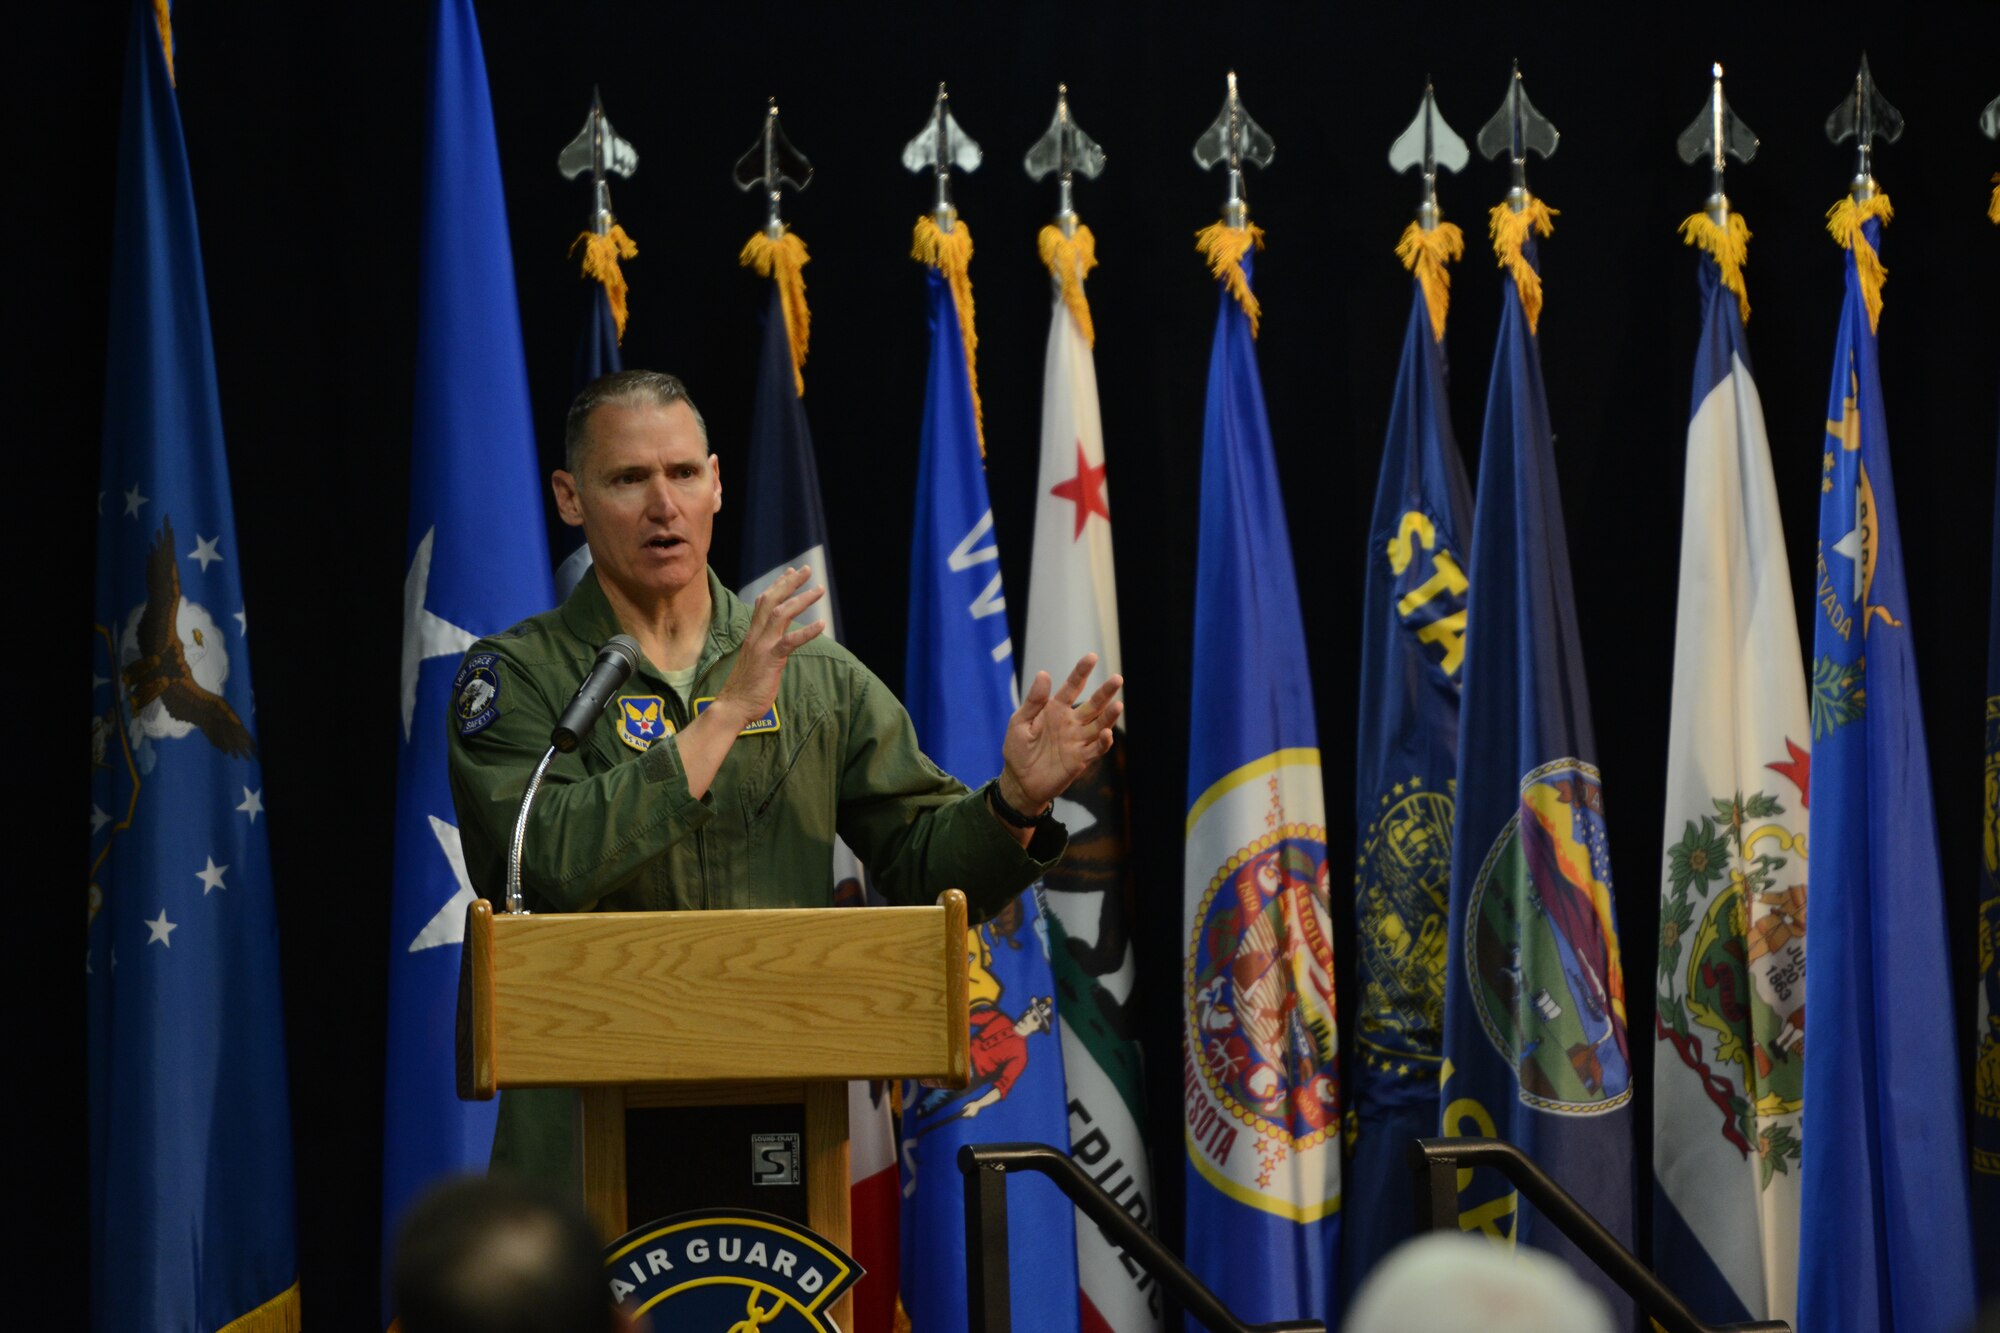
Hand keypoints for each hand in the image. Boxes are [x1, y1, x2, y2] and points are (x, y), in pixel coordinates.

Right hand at [713, 566, 825, 728]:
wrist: (733, 706)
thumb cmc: (746, 687)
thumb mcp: (755, 659)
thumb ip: (764, 646)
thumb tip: (777, 641)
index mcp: (753, 635)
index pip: (764, 602)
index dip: (778, 585)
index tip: (791, 572)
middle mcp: (756, 635)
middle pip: (772, 600)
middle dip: (789, 583)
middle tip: (807, 569)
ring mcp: (762, 646)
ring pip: (781, 614)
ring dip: (801, 600)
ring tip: (819, 589)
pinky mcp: (770, 660)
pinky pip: (789, 642)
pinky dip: (806, 631)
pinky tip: (821, 624)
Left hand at [998, 653, 1123, 813]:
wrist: (1019, 782)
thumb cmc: (1017, 750)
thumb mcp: (1019, 722)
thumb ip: (1033, 701)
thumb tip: (1043, 673)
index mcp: (1055, 710)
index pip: (1072, 687)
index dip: (1082, 672)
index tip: (1092, 657)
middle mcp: (1070, 723)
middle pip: (1092, 704)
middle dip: (1105, 692)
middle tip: (1117, 679)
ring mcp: (1077, 741)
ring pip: (1099, 725)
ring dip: (1109, 716)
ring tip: (1118, 705)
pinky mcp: (1080, 759)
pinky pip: (1096, 749)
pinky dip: (1103, 742)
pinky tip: (1107, 733)